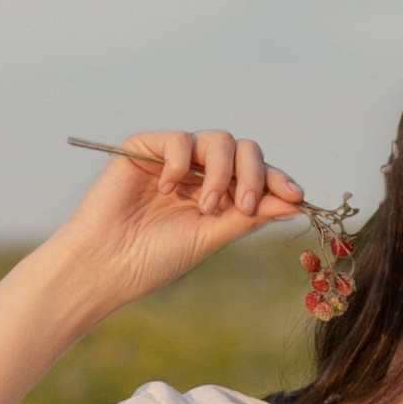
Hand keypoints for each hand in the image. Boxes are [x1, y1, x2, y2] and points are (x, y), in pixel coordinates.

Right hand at [56, 131, 306, 308]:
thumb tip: (294, 204)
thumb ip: (248, 216)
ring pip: (218, 141)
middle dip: (252, 174)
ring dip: (220, 173)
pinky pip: (180, 140)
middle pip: (244, 150)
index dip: (278, 181)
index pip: (256, 176)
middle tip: (243, 205)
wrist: (106, 263)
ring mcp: (174, 159)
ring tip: (204, 207)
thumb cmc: (153, 258)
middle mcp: (199, 173)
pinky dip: (182, 163)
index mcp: (218, 195)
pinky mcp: (145, 147)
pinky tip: (168, 190)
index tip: (296, 196)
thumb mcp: (210, 237)